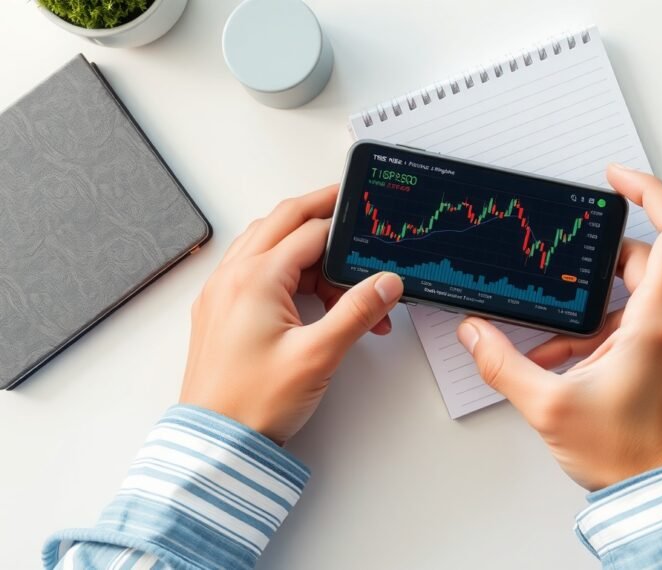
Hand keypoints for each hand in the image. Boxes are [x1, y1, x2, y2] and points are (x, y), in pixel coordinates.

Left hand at [180, 186, 403, 444]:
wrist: (216, 442)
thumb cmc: (255, 402)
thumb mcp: (318, 355)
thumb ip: (357, 312)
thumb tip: (386, 282)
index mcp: (256, 278)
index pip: (310, 233)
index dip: (345, 229)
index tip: (369, 220)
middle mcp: (233, 276)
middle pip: (282, 221)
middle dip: (319, 209)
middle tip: (347, 201)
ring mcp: (221, 292)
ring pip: (266, 243)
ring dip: (303, 244)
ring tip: (340, 267)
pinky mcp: (219, 310)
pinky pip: (252, 267)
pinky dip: (284, 266)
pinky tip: (306, 287)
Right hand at [456, 165, 661, 490]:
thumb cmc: (627, 456)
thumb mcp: (550, 405)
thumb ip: (502, 363)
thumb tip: (476, 334)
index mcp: (659, 321)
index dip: (648, 191)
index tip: (615, 178)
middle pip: (654, 255)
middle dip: (606, 255)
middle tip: (570, 259)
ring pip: (643, 291)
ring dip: (597, 304)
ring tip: (554, 336)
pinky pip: (641, 322)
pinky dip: (605, 330)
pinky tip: (567, 360)